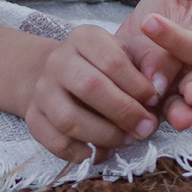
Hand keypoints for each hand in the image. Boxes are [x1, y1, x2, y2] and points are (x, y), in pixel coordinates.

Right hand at [22, 24, 161, 161]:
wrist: (55, 74)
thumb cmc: (99, 66)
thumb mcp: (120, 53)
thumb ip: (141, 67)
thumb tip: (159, 91)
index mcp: (83, 38)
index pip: (111, 59)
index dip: (136, 84)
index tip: (155, 100)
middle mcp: (58, 61)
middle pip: (90, 87)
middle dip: (124, 111)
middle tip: (146, 127)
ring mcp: (42, 90)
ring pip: (70, 119)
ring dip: (105, 135)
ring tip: (127, 140)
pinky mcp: (33, 118)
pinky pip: (56, 142)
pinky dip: (83, 153)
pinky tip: (104, 151)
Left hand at [114, 0, 191, 130]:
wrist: (144, 36)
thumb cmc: (166, 10)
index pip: (191, 44)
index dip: (173, 36)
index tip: (148, 21)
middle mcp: (190, 75)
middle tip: (185, 94)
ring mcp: (173, 97)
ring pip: (183, 110)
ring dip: (182, 115)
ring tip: (178, 120)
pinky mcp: (153, 112)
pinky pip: (153, 123)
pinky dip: (144, 126)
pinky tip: (130, 129)